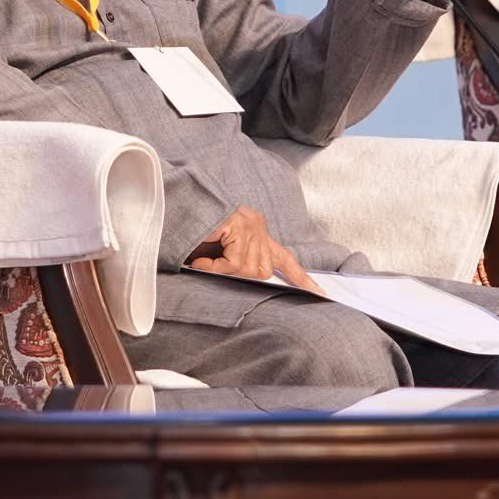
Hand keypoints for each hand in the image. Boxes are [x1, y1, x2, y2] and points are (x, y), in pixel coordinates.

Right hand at [187, 206, 320, 291]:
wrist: (177, 205)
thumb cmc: (193, 231)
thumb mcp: (216, 252)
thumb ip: (233, 264)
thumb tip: (241, 281)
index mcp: (257, 231)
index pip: (285, 258)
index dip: (300, 277)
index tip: (320, 293)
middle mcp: (257, 226)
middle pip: (263, 270)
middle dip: (239, 276)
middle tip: (213, 268)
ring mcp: (250, 224)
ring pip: (247, 268)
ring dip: (223, 272)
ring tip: (202, 262)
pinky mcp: (238, 225)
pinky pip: (233, 263)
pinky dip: (214, 268)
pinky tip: (199, 261)